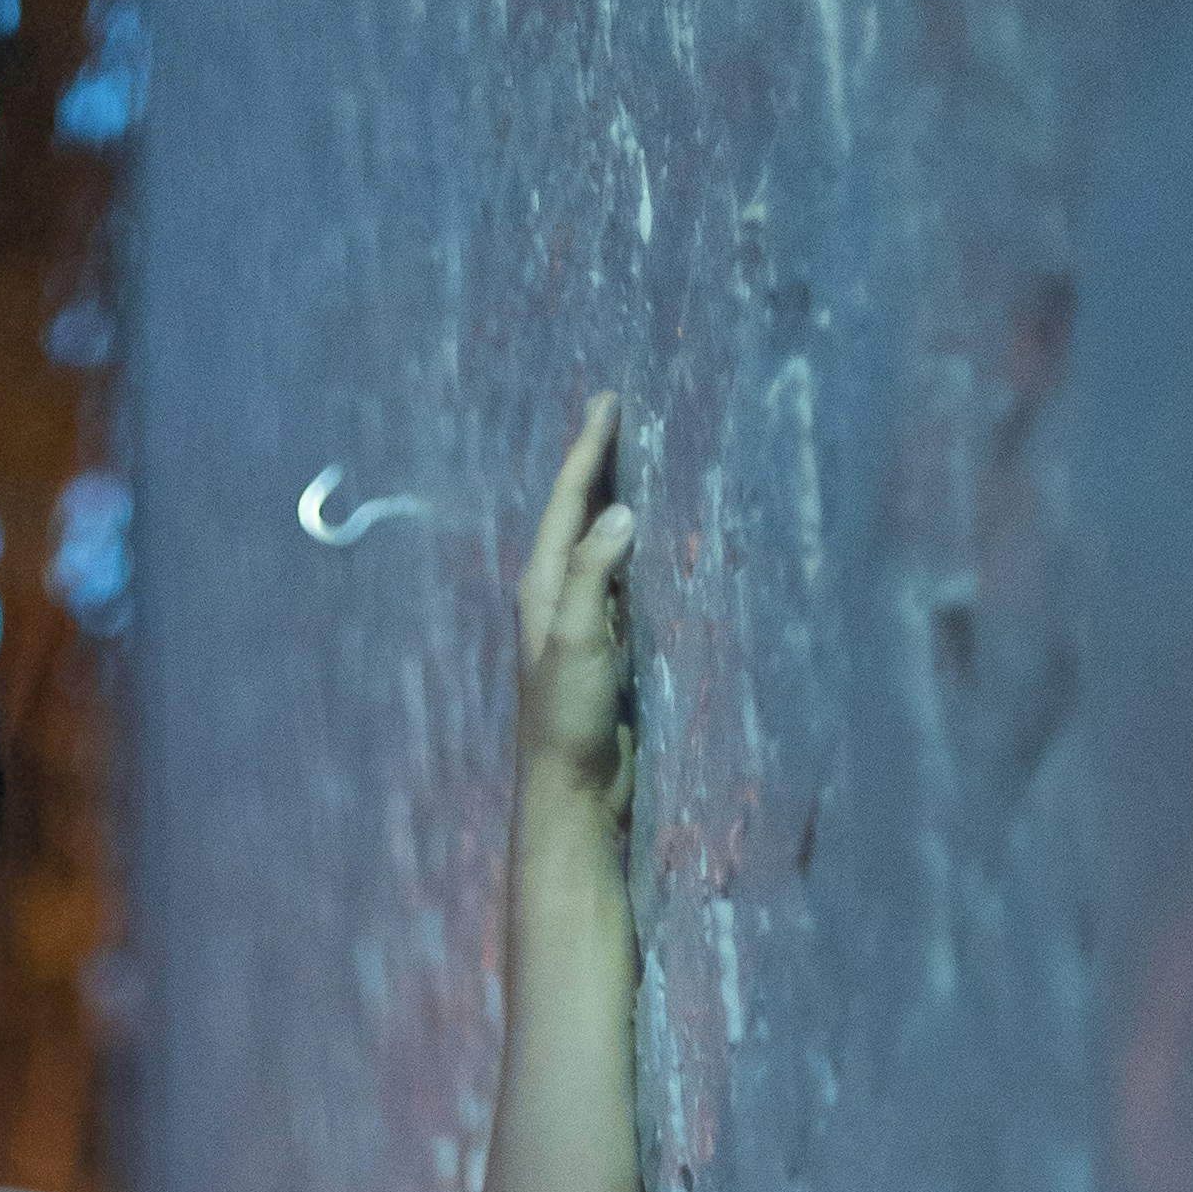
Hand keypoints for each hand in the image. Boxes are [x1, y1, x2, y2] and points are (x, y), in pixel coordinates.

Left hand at [515, 388, 638, 825]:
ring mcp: (580, 621)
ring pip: (598, 543)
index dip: (588, 452)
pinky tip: (651, 539)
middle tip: (619, 416)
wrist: (572, 790)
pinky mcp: (604, 646)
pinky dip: (633, 548)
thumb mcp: (576, 641)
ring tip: (637, 460)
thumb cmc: (566, 719)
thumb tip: (620, 513)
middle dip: (597, 466)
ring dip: (614, 503)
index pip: (567, 503)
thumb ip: (593, 575)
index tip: (608, 401)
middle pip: (577, 515)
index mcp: (541, 587)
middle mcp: (555, 597)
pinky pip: (619, 578)